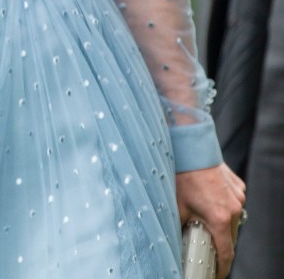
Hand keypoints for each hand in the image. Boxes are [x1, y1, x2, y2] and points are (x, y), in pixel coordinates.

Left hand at [176, 162, 245, 277]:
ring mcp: (238, 196)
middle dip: (219, 243)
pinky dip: (224, 206)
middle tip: (205, 245)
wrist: (190, 147)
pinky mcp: (238, 186)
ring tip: (204, 217)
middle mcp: (233, 208)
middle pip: (230, 236)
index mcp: (220, 218)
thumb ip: (181, 226)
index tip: (217, 273)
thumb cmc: (182, 175)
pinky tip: (209, 198)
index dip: (221, 267)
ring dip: (222, 222)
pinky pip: (233, 202)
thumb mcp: (177, 206)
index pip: (226, 253)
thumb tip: (175, 239)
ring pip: (233, 219)